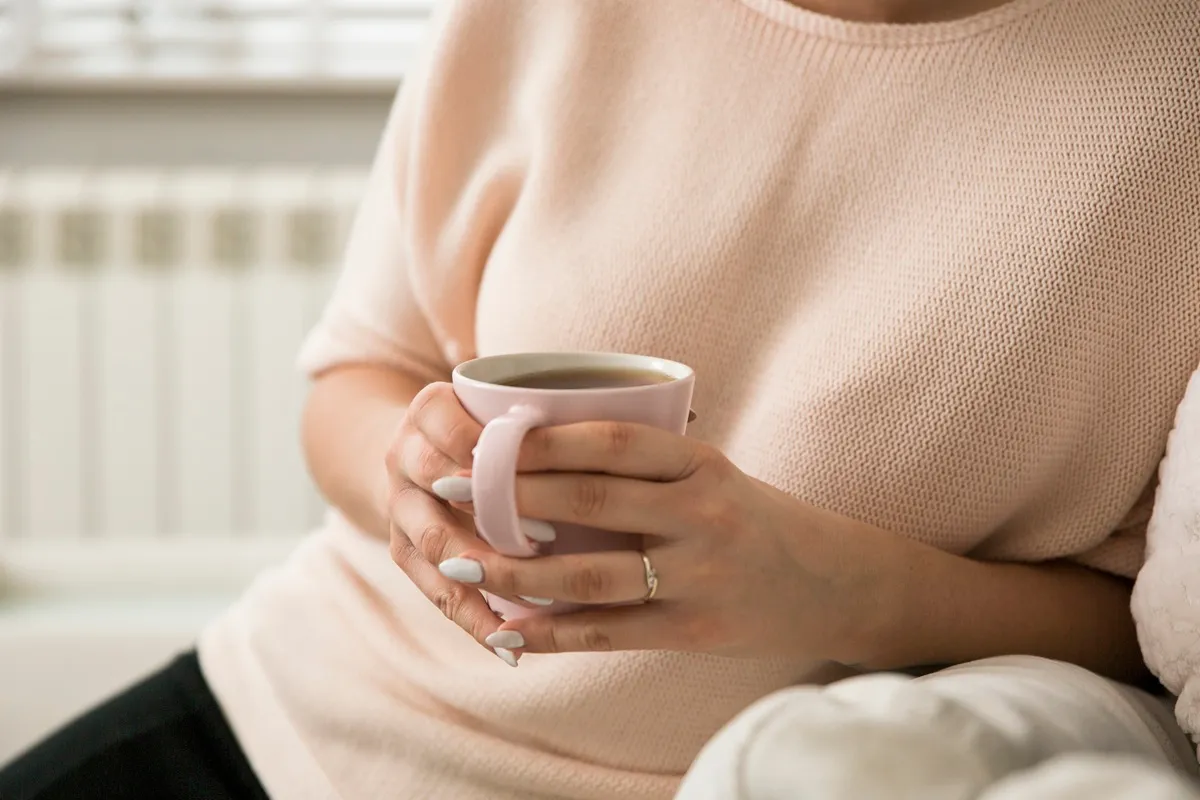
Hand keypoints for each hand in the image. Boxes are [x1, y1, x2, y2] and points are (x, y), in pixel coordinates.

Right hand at [382, 382, 553, 663]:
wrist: (420, 448)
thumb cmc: (491, 425)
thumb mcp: (510, 404)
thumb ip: (564, 410)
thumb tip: (678, 414)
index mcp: (431, 409)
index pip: (459, 427)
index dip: (499, 455)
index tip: (552, 474)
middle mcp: (403, 454)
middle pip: (438, 486)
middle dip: (491, 515)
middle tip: (551, 538)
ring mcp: (398, 507)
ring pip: (434, 547)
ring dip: (487, 573)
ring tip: (541, 600)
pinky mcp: (401, 553)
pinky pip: (434, 594)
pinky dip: (475, 621)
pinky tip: (511, 649)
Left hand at [432, 422, 884, 663]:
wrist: (833, 584)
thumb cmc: (754, 519)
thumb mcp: (711, 474)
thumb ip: (646, 462)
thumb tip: (544, 444)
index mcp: (702, 464)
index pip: (611, 441)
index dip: (540, 440)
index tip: (481, 438)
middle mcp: (702, 514)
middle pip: (589, 500)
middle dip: (509, 496)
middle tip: (446, 492)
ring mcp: (700, 576)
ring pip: (590, 573)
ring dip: (515, 572)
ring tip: (462, 567)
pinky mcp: (694, 631)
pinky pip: (608, 633)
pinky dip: (551, 635)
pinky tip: (507, 632)